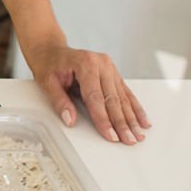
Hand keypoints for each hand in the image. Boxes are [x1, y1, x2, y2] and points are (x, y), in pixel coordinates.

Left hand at [26, 41, 151, 144]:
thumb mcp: (47, 81)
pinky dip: (135, 108)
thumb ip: (59, 101)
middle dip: (121, 123)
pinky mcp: (113, 72)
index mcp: (85, 63)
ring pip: (122, 97)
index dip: (103, 119)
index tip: (111, 136)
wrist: (51, 49)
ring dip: (131, 118)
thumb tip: (70, 120)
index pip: (95, 97)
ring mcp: (109, 67)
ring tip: (139, 135)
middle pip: (112, 99)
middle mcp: (101, 63)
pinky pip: (126, 92)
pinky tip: (143, 121)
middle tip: (129, 140)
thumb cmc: (49, 64)